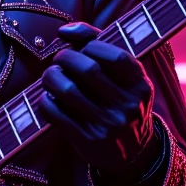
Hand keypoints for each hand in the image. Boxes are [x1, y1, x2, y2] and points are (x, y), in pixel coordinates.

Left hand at [38, 21, 158, 179]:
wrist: (134, 154)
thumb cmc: (121, 102)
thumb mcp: (125, 78)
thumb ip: (99, 46)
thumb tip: (64, 31)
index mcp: (140, 86)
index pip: (115, 56)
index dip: (90, 45)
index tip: (81, 48)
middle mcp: (128, 106)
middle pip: (87, 70)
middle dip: (64, 58)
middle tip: (59, 61)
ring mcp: (109, 126)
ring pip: (68, 90)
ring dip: (50, 77)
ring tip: (50, 76)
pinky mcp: (89, 142)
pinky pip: (56, 113)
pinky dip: (45, 100)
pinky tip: (48, 98)